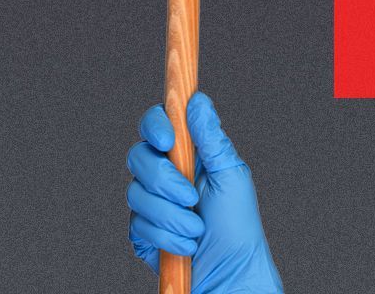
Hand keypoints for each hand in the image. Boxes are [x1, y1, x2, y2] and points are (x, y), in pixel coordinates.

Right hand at [128, 93, 283, 293]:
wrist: (230, 272)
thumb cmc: (237, 225)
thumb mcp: (230, 176)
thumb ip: (211, 139)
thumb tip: (198, 101)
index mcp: (187, 155)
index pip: (156, 125)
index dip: (155, 125)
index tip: (168, 139)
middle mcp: (165, 174)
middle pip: (138, 157)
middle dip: (165, 180)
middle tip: (192, 198)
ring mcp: (151, 203)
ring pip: (136, 194)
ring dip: (171, 215)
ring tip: (197, 229)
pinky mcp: (142, 232)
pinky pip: (138, 225)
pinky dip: (166, 236)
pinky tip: (187, 245)